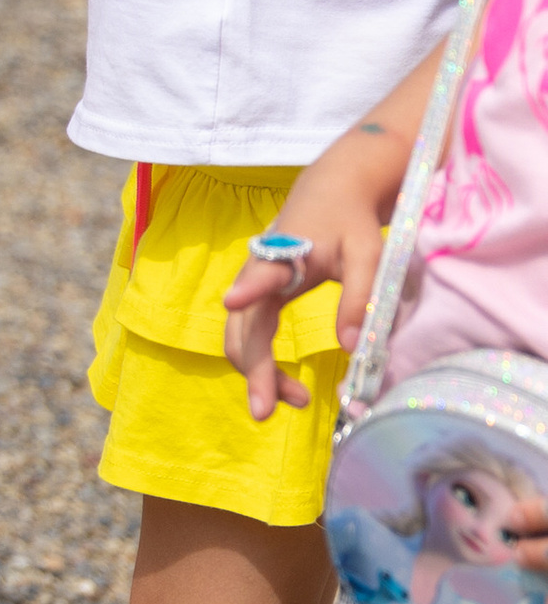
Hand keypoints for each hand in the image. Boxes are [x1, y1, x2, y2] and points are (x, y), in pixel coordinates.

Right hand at [220, 149, 390, 420]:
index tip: (234, 301)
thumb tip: (349, 349)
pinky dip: (263, 366)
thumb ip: (359, 298)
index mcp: (286, 253)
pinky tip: (290, 387)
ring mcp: (251, 289)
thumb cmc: (350, 224)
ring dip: (260, 374)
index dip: (250, 288)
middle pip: (244, 328)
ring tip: (299, 401)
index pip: (264, 272)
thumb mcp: (368, 255)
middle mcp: (257, 273)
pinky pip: (250, 339)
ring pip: (241, 340)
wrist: (330, 193)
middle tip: (275, 409)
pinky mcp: (257, 301)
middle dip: (256, 371)